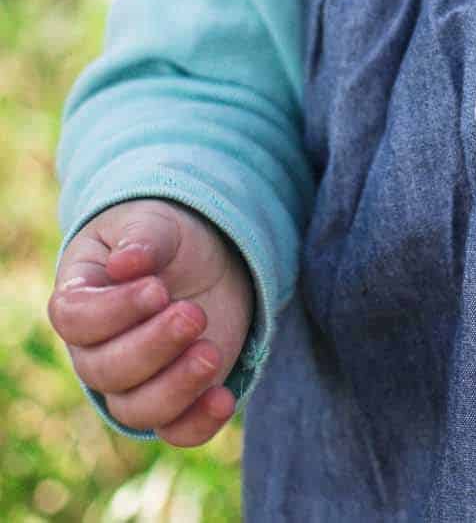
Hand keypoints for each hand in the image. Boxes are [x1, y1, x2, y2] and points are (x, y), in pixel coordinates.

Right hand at [48, 197, 254, 445]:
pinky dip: (197, 424)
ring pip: (135, 409)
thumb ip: (141, 238)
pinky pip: (174, 430)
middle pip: (105, 370)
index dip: (113, 311)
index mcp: (80, 300)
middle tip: (194, 315)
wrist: (202, 257)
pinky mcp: (174, 398)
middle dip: (152, 347)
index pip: (75, 320)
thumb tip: (124, 264)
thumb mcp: (154, 221)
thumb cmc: (164, 236)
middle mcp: (97, 349)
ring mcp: (134, 381)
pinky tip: (224, 398)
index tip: (158, 289)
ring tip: (211, 354)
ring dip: (175, 388)